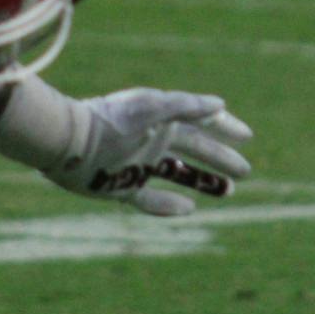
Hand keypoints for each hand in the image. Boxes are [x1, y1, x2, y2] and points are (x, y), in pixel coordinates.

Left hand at [45, 88, 251, 216]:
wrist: (67, 142)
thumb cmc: (110, 121)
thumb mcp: (151, 108)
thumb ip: (185, 105)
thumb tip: (220, 104)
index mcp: (161, 118)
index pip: (201, 122)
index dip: (224, 127)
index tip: (247, 136)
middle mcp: (152, 140)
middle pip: (194, 150)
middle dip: (219, 158)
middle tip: (245, 171)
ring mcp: (138, 165)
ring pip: (177, 174)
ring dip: (201, 181)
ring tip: (227, 191)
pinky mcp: (122, 188)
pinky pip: (151, 199)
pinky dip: (169, 204)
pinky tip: (189, 209)